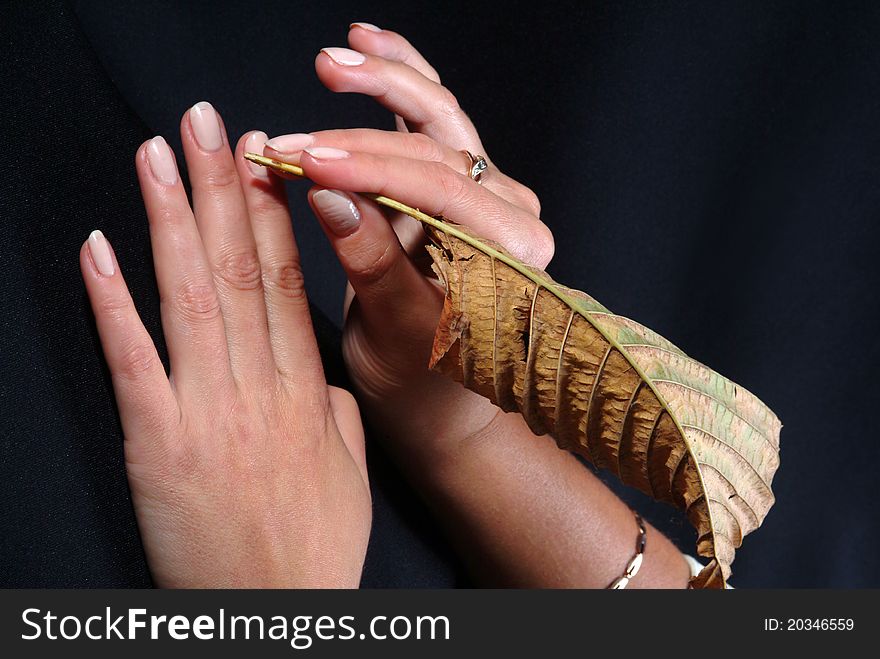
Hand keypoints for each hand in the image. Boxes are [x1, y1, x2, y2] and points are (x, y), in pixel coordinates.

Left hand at [79, 103, 370, 587]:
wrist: (276, 612)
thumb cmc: (312, 544)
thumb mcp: (346, 467)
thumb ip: (328, 405)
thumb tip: (313, 363)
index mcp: (306, 391)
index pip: (289, 285)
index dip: (273, 218)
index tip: (263, 162)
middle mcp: (260, 389)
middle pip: (242, 272)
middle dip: (223, 190)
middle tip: (210, 124)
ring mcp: (208, 413)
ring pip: (193, 299)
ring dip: (172, 221)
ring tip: (158, 156)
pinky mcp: (159, 443)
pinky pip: (134, 359)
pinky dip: (113, 299)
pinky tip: (100, 246)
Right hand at [263, 26, 553, 464]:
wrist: (436, 398)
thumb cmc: (421, 379)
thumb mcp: (394, 332)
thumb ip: (373, 263)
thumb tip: (330, 195)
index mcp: (513, 254)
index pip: (442, 190)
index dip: (371, 171)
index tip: (307, 163)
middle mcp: (510, 215)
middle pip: (435, 149)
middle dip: (357, 139)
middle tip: (291, 142)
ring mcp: (486, 194)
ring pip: (438, 120)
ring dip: (385, 83)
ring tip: (332, 61)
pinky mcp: (456, 187)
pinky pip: (432, 122)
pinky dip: (399, 83)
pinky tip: (368, 44)